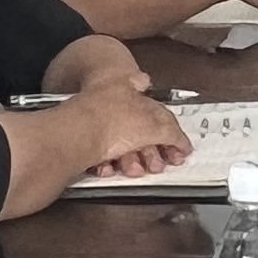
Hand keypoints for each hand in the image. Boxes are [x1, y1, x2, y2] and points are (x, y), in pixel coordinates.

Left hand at [75, 83, 194, 177]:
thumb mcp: (154, 124)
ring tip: (135, 171)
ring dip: (132, 160)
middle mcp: (110, 99)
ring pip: (120, 144)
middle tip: (159, 163)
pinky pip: (100, 154)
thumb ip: (172, 131)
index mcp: (127, 86)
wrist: (74, 138)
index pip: (152, 98)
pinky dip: (109, 163)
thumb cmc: (111, 121)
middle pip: (138, 127)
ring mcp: (93, 120)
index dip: (166, 121)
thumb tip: (182, 142)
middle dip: (151, 148)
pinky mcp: (80, 140)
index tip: (174, 141)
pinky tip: (110, 168)